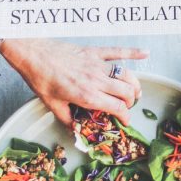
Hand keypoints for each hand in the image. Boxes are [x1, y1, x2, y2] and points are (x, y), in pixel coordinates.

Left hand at [0, 40, 147, 125]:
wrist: (34, 54)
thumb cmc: (41, 79)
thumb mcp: (52, 104)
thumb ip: (67, 119)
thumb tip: (76, 129)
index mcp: (87, 95)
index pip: (117, 108)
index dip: (125, 117)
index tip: (125, 122)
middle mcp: (97, 80)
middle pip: (126, 92)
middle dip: (130, 102)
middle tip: (126, 107)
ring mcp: (98, 64)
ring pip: (127, 74)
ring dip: (135, 84)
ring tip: (135, 91)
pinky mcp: (95, 52)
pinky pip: (119, 51)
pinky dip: (134, 52)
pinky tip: (146, 53)